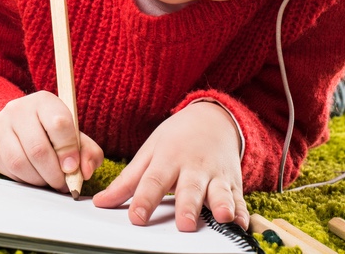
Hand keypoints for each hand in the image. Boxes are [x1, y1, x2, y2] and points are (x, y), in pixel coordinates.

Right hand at [0, 91, 103, 191]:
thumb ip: (88, 152)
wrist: (21, 125)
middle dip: (54, 173)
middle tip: (63, 183)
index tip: (73, 168)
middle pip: (38, 148)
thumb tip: (85, 171)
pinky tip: (34, 176)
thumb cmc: (54, 133)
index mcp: (44, 101)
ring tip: (49, 180)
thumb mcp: (76, 136)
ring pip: (20, 162)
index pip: (58, 124)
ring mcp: (1, 127)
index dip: (68, 151)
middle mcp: (18, 109)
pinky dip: (25, 180)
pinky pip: (9, 170)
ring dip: (39, 179)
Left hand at [92, 101, 247, 231]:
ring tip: (222, 217)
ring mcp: (215, 175)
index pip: (153, 181)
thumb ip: (127, 181)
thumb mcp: (149, 153)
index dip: (144, 200)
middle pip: (188, 188)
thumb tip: (101, 202)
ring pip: (219, 191)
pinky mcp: (233, 182)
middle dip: (187, 206)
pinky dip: (243, 211)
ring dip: (221, 204)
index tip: (136, 218)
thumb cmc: (176, 139)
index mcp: (167, 159)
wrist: (212, 120)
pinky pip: (240, 198)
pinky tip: (242, 222)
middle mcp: (193, 167)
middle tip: (184, 225)